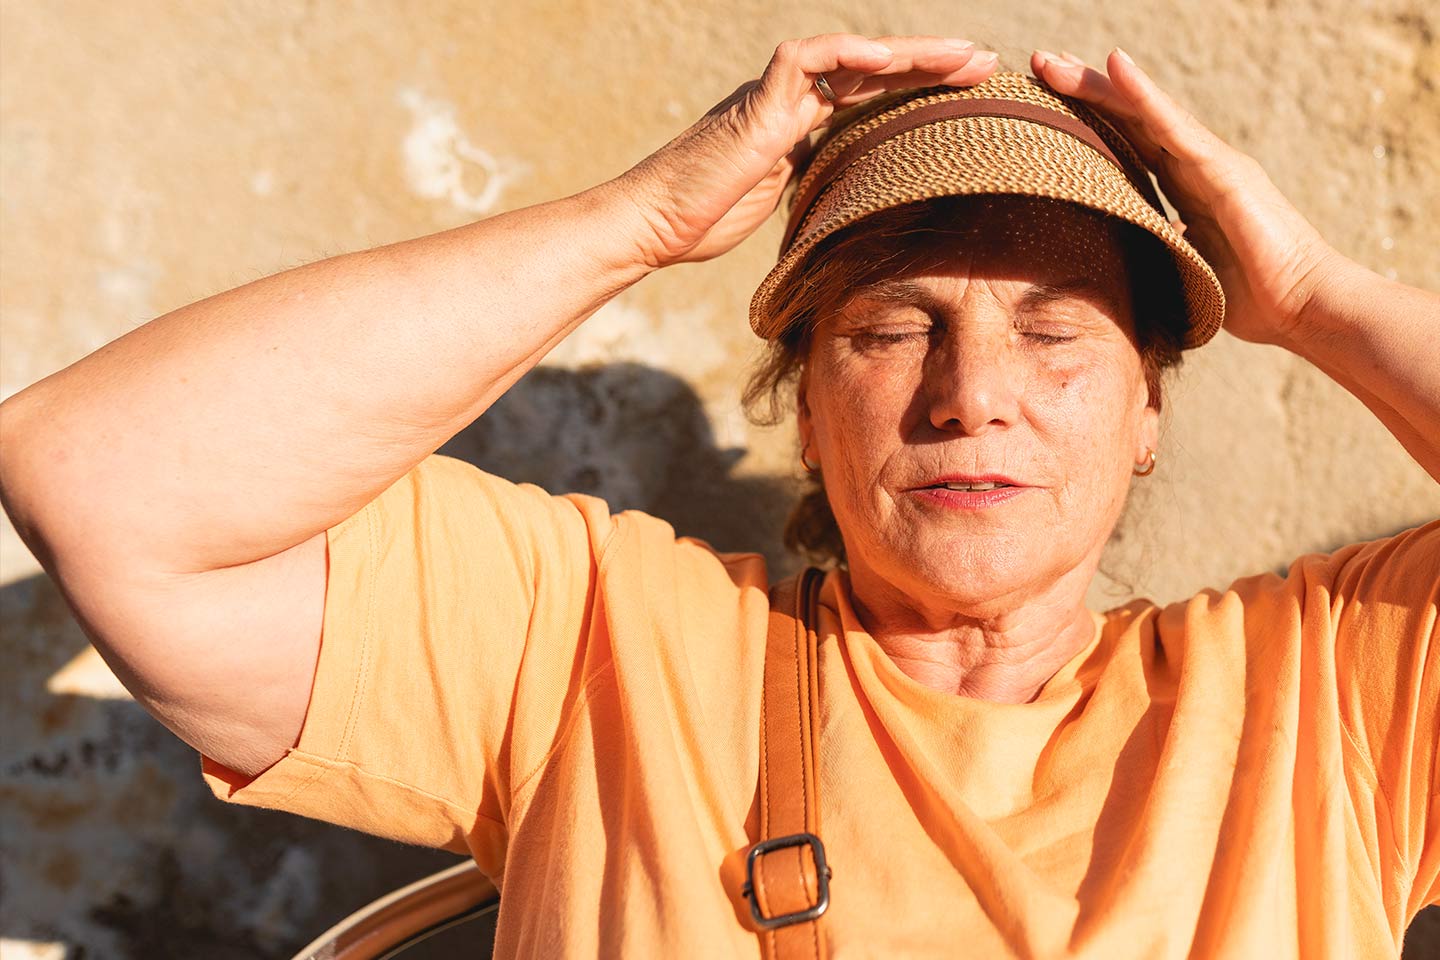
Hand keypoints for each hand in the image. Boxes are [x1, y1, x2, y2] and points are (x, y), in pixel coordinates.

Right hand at [619, 34, 998, 268]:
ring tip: (960, 56)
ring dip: (908, 52)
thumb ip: (814, 193)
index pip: (870, 96)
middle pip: (872, 69)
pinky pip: (802, 59)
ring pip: (850, 55)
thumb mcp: (780, 209)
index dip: (918, 90)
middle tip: (983, 62)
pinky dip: (843, 52)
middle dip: (929, 62)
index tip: (968, 94)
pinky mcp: (756, 105)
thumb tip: (854, 213)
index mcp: (800, 126)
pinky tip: (885, 57)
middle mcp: (791, 102)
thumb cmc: (702, 223)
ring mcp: (774, 98)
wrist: (655, 222)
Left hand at [1030, 48, 1347, 346]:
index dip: (1088, 122)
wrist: (1304, 307)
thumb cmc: (1251, 300)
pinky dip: (1144, 95)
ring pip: (1144, 112)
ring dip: (1098, 84)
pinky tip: (1114, 67)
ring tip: (1052, 61)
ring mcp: (1210, 162)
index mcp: (1185, 189)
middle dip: (1083, 91)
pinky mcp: (1223, 171)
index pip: (1127, 145)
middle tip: (1038, 63)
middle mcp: (1196, 166)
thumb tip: (1118, 260)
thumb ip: (1157, 254)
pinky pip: (1174, 127)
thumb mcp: (1184, 271)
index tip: (1042, 104)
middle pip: (1129, 118)